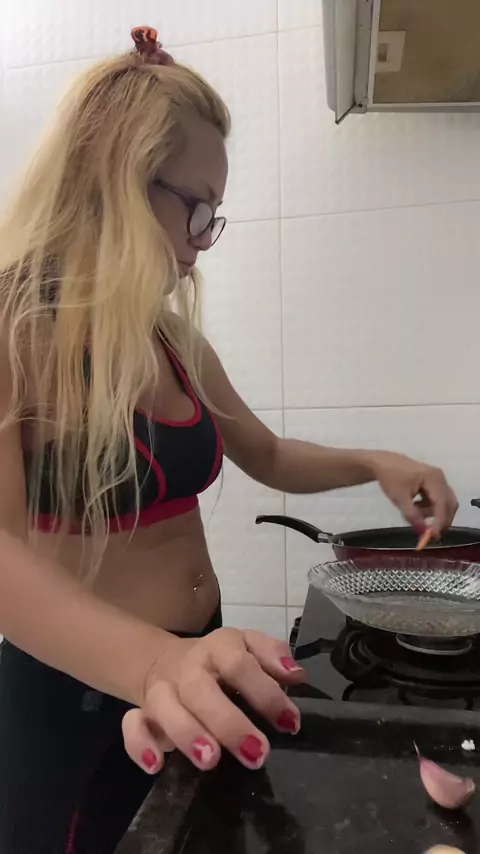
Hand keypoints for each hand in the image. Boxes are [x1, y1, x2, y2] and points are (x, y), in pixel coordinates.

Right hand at [122, 628, 303, 774]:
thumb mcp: (250, 647)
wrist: (169, 661)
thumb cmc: (223, 662)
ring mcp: (162, 690)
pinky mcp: (142, 712)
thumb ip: (273, 656)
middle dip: (228, 722)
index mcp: (219, 648)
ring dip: (186, 733)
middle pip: (201, 689)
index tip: (290, 723)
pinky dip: (140, 745)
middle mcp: (188, 668)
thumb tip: (297, 675)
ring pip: (165, 707)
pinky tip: (156, 765)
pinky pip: (132, 725)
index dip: (265, 693)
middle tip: (257, 754)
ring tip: (210, 760)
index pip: (239, 663)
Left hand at [369, 451, 457, 534]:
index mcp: (433, 478)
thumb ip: (412, 515)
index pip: (443, 504)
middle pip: (449, 504)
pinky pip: (437, 499)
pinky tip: (415, 505)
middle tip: (429, 533)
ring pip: (444, 503)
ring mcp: (438, 479)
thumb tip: (423, 532)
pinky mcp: (434, 482)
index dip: (440, 521)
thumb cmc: (390, 478)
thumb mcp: (399, 498)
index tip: (432, 536)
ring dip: (432, 513)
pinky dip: (429, 507)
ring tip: (413, 512)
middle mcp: (440, 478)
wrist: (382, 463)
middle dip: (441, 519)